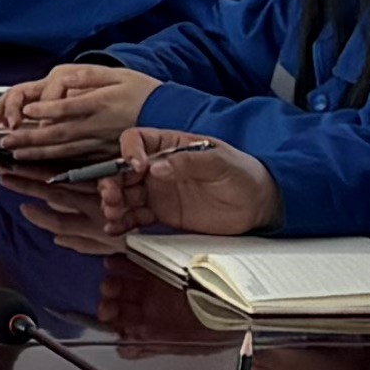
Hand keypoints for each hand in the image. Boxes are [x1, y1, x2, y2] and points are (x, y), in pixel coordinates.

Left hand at [0, 63, 151, 157]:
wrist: (169, 114)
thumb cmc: (141, 91)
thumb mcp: (119, 74)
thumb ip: (91, 75)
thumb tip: (68, 75)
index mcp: (102, 103)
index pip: (71, 107)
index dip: (47, 110)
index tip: (26, 110)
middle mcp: (99, 126)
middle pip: (60, 134)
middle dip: (31, 138)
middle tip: (5, 142)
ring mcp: (102, 143)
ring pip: (66, 151)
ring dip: (38, 154)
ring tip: (14, 155)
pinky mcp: (105, 154)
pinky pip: (78, 161)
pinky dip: (57, 164)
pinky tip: (39, 166)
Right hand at [104, 130, 278, 238]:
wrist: (259, 204)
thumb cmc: (242, 174)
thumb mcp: (219, 162)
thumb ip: (188, 162)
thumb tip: (155, 166)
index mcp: (170, 145)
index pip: (137, 140)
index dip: (128, 152)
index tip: (135, 167)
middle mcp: (158, 167)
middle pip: (122, 170)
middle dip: (111, 182)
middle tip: (112, 197)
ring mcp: (158, 191)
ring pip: (125, 195)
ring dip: (113, 204)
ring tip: (113, 215)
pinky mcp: (162, 214)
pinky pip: (136, 217)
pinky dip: (123, 223)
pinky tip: (116, 229)